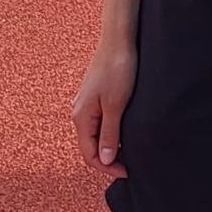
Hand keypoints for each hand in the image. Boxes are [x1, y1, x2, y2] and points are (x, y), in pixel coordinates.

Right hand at [72, 40, 137, 174]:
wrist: (119, 39)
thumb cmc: (118, 69)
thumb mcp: (116, 105)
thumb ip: (110, 134)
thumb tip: (105, 159)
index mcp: (81, 116)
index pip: (89, 154)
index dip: (107, 168)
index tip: (128, 172)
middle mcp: (80, 111)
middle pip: (90, 146)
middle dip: (108, 159)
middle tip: (131, 165)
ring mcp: (86, 103)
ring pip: (95, 134)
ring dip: (110, 146)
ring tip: (130, 151)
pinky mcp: (96, 95)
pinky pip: (100, 122)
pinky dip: (111, 132)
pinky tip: (125, 131)